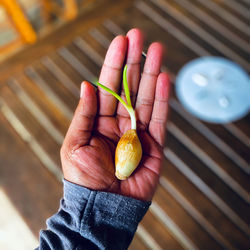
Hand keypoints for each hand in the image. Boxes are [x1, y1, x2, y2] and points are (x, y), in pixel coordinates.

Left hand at [60, 29, 169, 200]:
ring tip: (156, 49)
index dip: (114, 64)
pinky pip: (159, 118)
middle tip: (139, 36)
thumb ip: (83, 114)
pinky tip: (163, 79)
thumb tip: (87, 85)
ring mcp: (139, 132)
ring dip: (151, 73)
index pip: (108, 86)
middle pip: (129, 87)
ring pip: (146, 97)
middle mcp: (120, 122)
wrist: (103, 207)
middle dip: (134, 62)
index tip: (120, 42)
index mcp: (100, 121)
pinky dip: (162, 99)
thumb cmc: (84, 178)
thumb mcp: (74, 144)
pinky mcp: (154, 145)